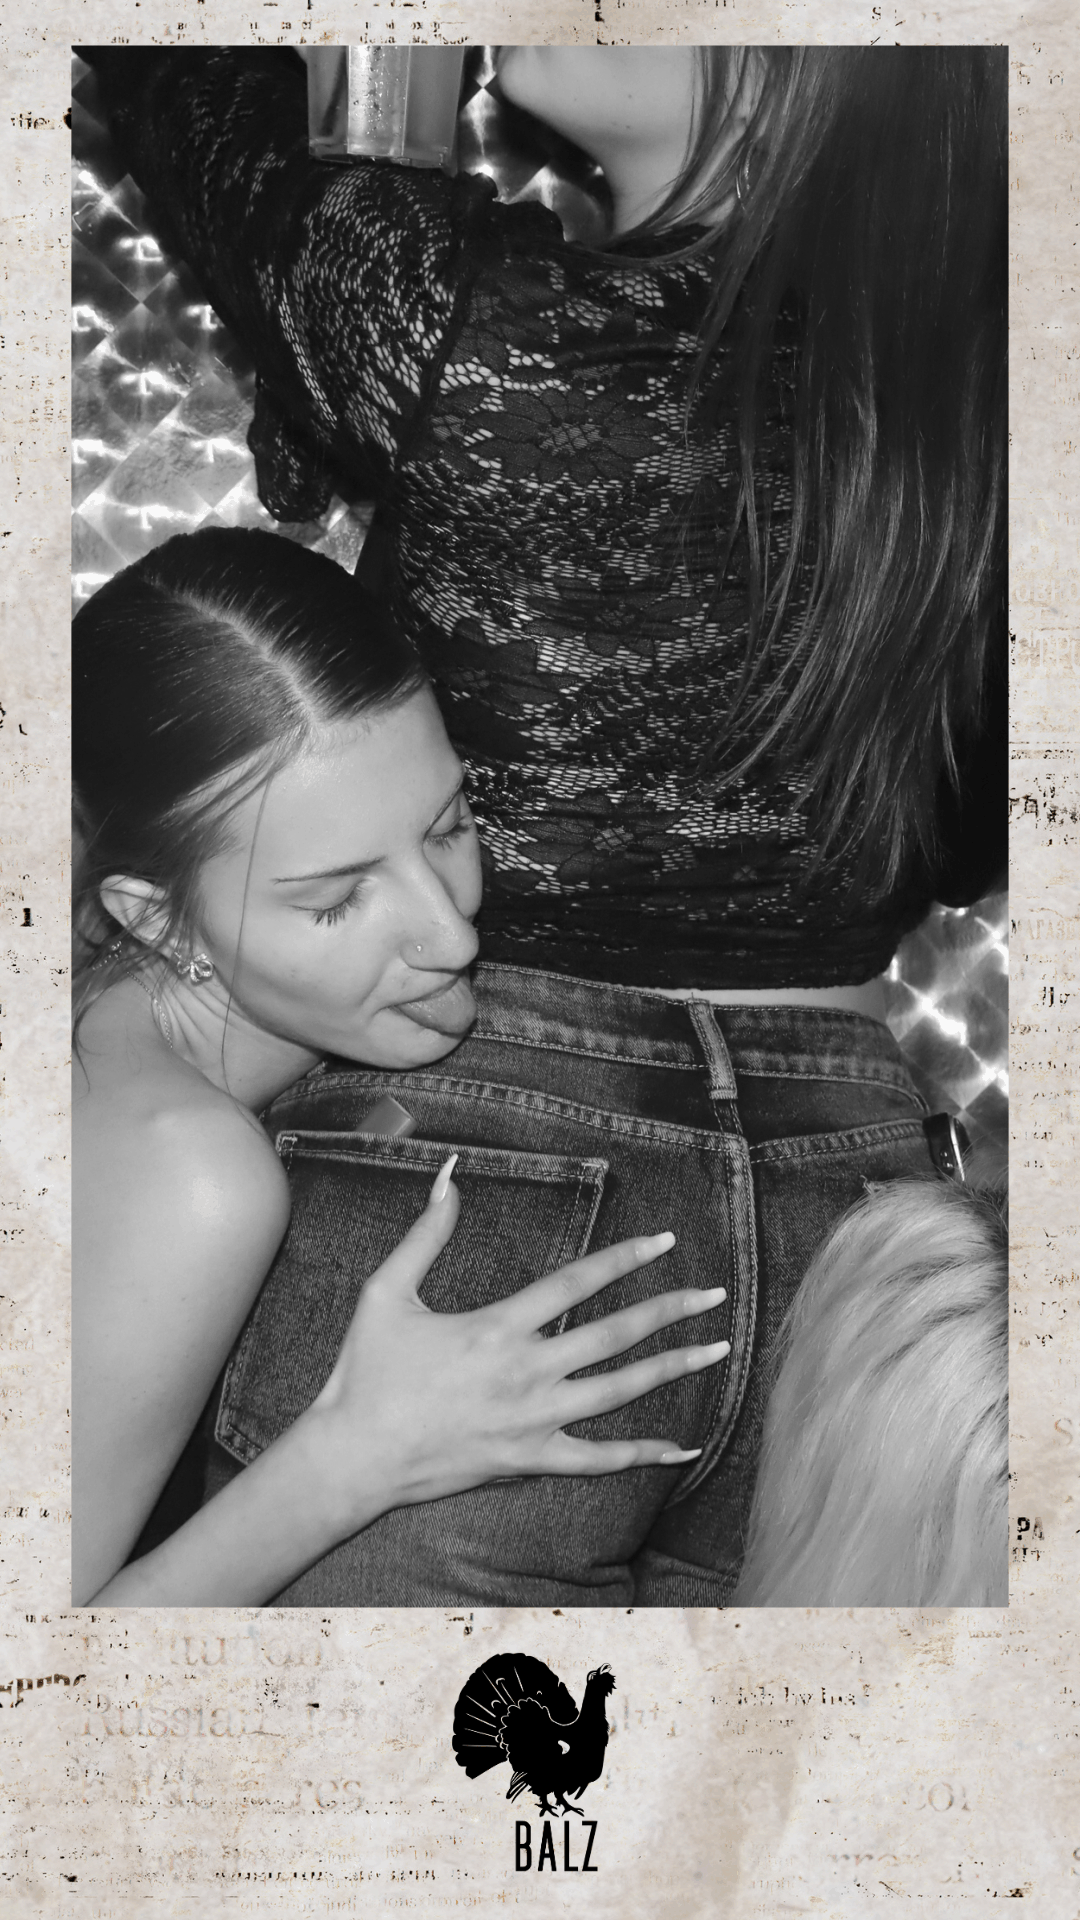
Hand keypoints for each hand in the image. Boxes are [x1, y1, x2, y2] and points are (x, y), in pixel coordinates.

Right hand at [311, 1158, 729, 1524]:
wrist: (354, 1455)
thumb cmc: (365, 1371)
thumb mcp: (386, 1291)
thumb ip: (425, 1231)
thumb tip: (448, 1173)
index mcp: (496, 1327)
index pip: (577, 1283)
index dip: (625, 1257)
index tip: (665, 1240)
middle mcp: (525, 1374)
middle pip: (615, 1336)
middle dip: (671, 1310)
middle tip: (715, 1294)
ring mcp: (533, 1422)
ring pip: (619, 1393)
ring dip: (673, 1369)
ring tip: (717, 1350)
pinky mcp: (530, 1460)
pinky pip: (597, 1460)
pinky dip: (643, 1455)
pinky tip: (682, 1447)